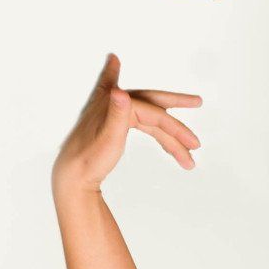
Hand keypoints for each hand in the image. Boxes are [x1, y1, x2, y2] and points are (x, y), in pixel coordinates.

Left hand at [52, 52, 200, 196]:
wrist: (70, 177)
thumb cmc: (87, 160)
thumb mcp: (104, 139)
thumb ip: (115, 114)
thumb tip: (120, 91)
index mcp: (115, 102)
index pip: (152, 111)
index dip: (174, 119)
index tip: (194, 120)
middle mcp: (116, 102)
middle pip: (154, 103)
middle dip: (177, 104)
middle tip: (198, 101)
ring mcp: (116, 113)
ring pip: (151, 121)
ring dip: (171, 138)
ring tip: (190, 159)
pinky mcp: (115, 125)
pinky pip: (143, 125)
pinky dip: (157, 132)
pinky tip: (165, 137)